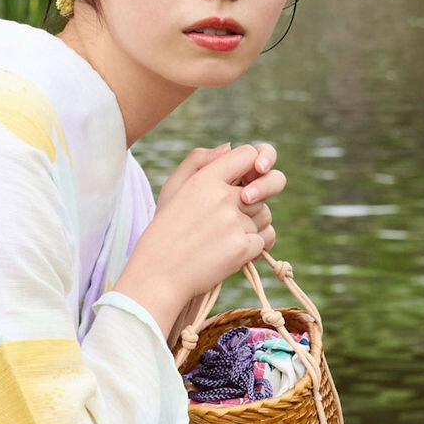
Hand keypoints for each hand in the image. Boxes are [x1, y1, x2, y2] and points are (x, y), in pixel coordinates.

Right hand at [117, 142, 286, 337]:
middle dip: (255, 203)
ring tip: (225, 239)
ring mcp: (234, 222)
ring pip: (265, 217)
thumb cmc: (165, 233)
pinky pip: (264, 240)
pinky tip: (231, 254)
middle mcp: (222, 196)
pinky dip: (253, 249)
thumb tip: (229, 147)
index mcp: (205, 178)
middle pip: (263, 189)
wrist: (158, 276)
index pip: (248, 154)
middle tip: (237, 216)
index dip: (256, 165)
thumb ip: (199, 162)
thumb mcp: (173, 190)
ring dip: (253, 227)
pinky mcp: (242, 247)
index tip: (247, 182)